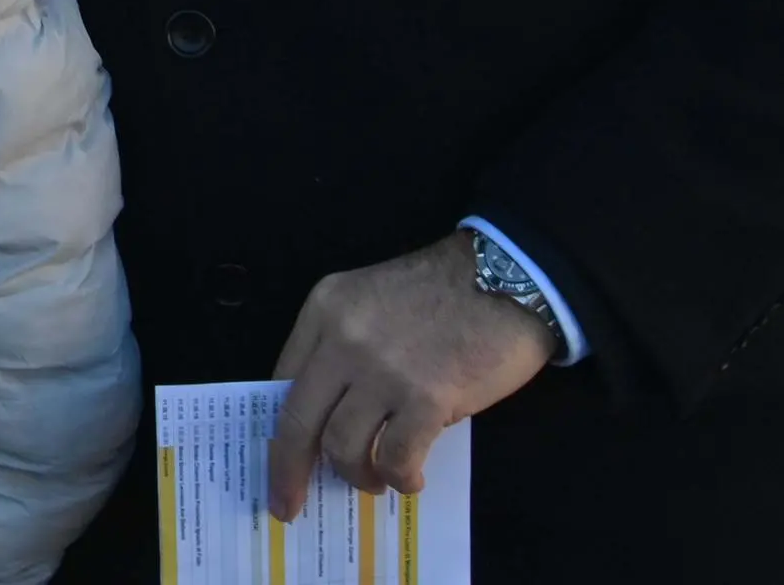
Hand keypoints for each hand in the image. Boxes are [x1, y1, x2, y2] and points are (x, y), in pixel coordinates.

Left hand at [267, 232, 554, 519]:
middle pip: (299, 421)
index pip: (281, 383)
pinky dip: (400, 477)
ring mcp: (383, 369)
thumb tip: (327, 415)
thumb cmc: (441, 290)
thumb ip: (341, 347)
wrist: (507, 277)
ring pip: (343, 446)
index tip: (276, 465)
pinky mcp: (426, 397)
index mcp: (324, 309)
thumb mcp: (369, 300)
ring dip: (358, 474)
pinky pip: (396, 457)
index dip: (276, 431)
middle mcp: (343, 338)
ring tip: (377, 478)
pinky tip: (410, 477)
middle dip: (289, 472)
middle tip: (290, 506)